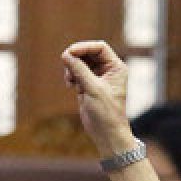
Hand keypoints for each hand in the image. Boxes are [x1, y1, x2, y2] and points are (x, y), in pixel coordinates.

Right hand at [60, 41, 137, 156]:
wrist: (107, 133)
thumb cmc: (106, 112)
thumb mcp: (92, 88)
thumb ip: (79, 70)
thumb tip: (66, 55)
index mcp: (116, 67)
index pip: (99, 48)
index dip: (84, 47)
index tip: (69, 52)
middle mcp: (108, 70)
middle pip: (89, 53)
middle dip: (76, 58)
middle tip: (65, 62)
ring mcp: (98, 78)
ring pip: (81, 63)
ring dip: (72, 68)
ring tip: (70, 80)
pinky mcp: (88, 86)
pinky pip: (77, 73)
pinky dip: (71, 76)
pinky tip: (71, 86)